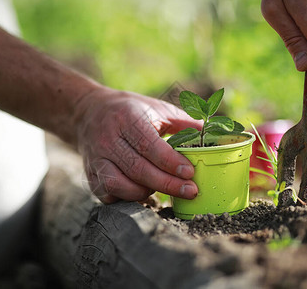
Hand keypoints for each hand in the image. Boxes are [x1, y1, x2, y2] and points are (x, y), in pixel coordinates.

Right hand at [75, 88, 202, 203]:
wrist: (90, 112)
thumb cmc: (131, 111)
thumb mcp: (157, 109)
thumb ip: (185, 123)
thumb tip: (216, 137)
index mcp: (127, 119)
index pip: (149, 145)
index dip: (171, 163)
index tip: (190, 173)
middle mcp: (108, 139)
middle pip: (138, 169)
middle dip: (167, 184)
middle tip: (191, 191)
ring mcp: (96, 158)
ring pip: (120, 185)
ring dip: (146, 192)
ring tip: (164, 189)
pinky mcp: (90, 173)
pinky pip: (108, 194)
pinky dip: (127, 198)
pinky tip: (143, 192)